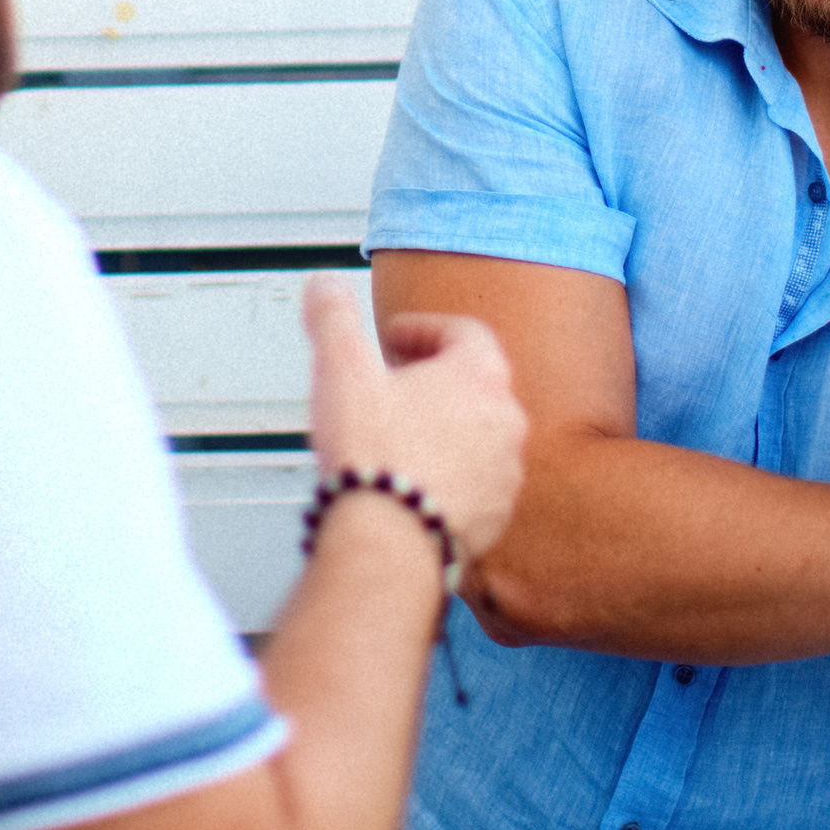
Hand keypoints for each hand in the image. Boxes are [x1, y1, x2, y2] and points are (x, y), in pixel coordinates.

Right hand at [302, 274, 527, 566]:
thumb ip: (333, 319)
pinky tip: (412, 484)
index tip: (396, 339)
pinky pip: (475, 484)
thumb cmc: (374, 458)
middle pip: (475, 383)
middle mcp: (504, 422)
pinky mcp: (495, 517)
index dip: (424, 329)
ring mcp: (504, 474)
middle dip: (434, 380)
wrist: (390, 543)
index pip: (464, 332)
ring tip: (401, 438)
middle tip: (396, 384)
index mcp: (479, 376)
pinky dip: (449, 477)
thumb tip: (325, 287)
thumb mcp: (341, 369)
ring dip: (445, 431)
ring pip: (478, 437)